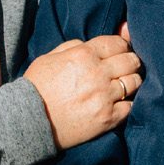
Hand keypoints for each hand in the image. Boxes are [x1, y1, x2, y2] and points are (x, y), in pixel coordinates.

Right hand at [25, 32, 140, 149]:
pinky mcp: (108, 118)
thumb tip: (90, 43)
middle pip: (131, 61)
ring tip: (126, 84)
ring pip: (135, 82)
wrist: (28, 121)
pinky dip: (129, 103)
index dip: (123, 45)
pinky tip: (122, 102)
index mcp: (84, 54)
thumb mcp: (50, 57)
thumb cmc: (36, 87)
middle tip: (128, 66)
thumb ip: (73, 46)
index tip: (121, 51)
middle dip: (131, 61)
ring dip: (133, 81)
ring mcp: (104, 96)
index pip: (117, 43)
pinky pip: (131, 106)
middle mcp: (98, 73)